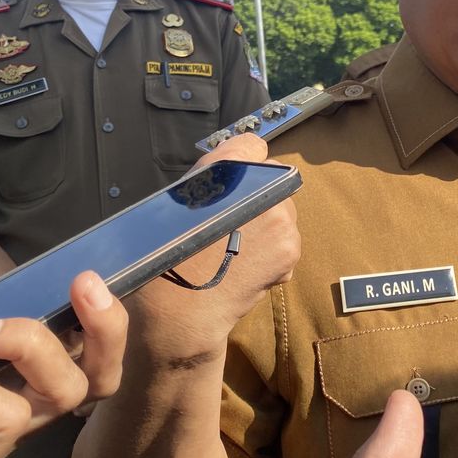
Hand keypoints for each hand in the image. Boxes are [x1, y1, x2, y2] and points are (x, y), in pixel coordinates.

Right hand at [123, 133, 301, 353]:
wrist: (180, 310)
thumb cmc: (166, 258)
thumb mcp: (178, 202)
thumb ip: (212, 179)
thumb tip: (240, 164)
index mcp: (225, 167)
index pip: (252, 146)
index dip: (243, 165)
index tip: (235, 182)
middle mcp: (257, 186)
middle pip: (270, 182)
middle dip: (255, 200)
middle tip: (229, 227)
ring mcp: (279, 218)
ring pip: (281, 213)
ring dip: (266, 228)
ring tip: (236, 250)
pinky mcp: (290, 248)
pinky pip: (286, 242)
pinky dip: (273, 254)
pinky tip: (246, 268)